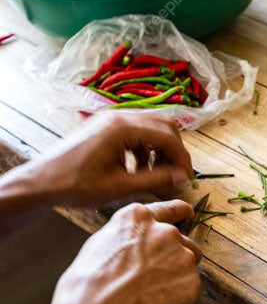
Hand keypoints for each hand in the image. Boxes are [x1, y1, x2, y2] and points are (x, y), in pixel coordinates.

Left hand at [15, 111, 192, 206]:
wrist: (41, 182)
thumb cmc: (76, 185)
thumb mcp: (121, 187)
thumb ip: (156, 179)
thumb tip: (182, 177)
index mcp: (123, 128)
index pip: (168, 136)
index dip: (183, 158)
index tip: (188, 177)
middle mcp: (119, 117)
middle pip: (164, 124)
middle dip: (174, 150)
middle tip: (176, 174)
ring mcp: (111, 119)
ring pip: (151, 127)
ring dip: (160, 149)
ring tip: (156, 174)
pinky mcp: (106, 126)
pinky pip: (137, 131)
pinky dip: (145, 148)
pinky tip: (139, 168)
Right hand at [44, 199, 201, 303]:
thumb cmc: (87, 289)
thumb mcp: (98, 248)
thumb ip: (127, 239)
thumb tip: (135, 247)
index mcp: (138, 219)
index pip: (170, 208)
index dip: (181, 212)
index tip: (189, 213)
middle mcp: (165, 233)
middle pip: (183, 242)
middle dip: (174, 258)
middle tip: (152, 280)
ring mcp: (182, 257)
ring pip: (188, 266)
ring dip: (177, 277)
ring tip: (149, 296)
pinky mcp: (192, 282)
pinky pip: (189, 290)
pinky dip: (178, 299)